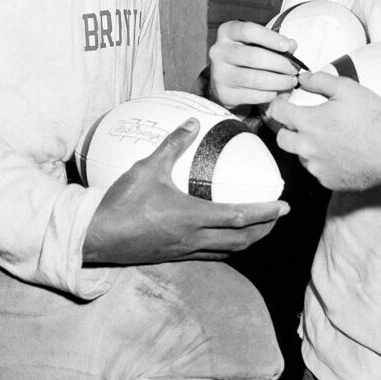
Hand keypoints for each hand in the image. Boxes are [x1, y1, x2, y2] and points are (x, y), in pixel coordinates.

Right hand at [83, 119, 290, 264]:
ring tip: (259, 228)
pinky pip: (210, 254)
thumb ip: (172, 145)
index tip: (284, 206)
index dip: (265, 213)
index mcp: (192, 217)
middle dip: (264, 230)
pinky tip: (224, 237)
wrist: (97, 236)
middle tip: (278, 217)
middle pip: (241, 240)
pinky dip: (226, 246)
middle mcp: (194, 238)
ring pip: (227, 251)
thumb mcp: (147, 167)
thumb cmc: (123, 201)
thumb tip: (192, 123)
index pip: (239, 217)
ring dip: (248, 241)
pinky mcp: (174, 256)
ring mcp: (184, 250)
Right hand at [208, 20, 300, 107]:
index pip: (249, 31)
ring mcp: (219, 73)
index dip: (271, 38)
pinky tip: (276, 92)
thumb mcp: (258, 43)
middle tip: (294, 69)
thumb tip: (292, 46)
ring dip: (278, 81)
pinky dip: (268, 94)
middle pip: (253, 57)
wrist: (226, 80)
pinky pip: (252, 95)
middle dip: (280, 64)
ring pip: (254, 78)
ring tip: (291, 81)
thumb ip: (275, 43)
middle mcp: (219, 51)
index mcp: (227, 32)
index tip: (289, 46)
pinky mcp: (223, 93)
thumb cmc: (248, 56)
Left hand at [266, 71, 380, 192]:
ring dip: (305, 147)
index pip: (276, 112)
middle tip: (301, 122)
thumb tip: (303, 78)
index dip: (279, 104)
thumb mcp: (347, 89)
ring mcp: (316, 167)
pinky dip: (322, 162)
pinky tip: (338, 153)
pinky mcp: (327, 181)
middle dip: (286, 128)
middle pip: (281, 138)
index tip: (286, 102)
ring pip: (299, 156)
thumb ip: (320, 80)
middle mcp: (306, 147)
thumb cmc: (372, 119)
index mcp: (308, 122)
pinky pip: (316, 170)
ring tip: (327, 138)